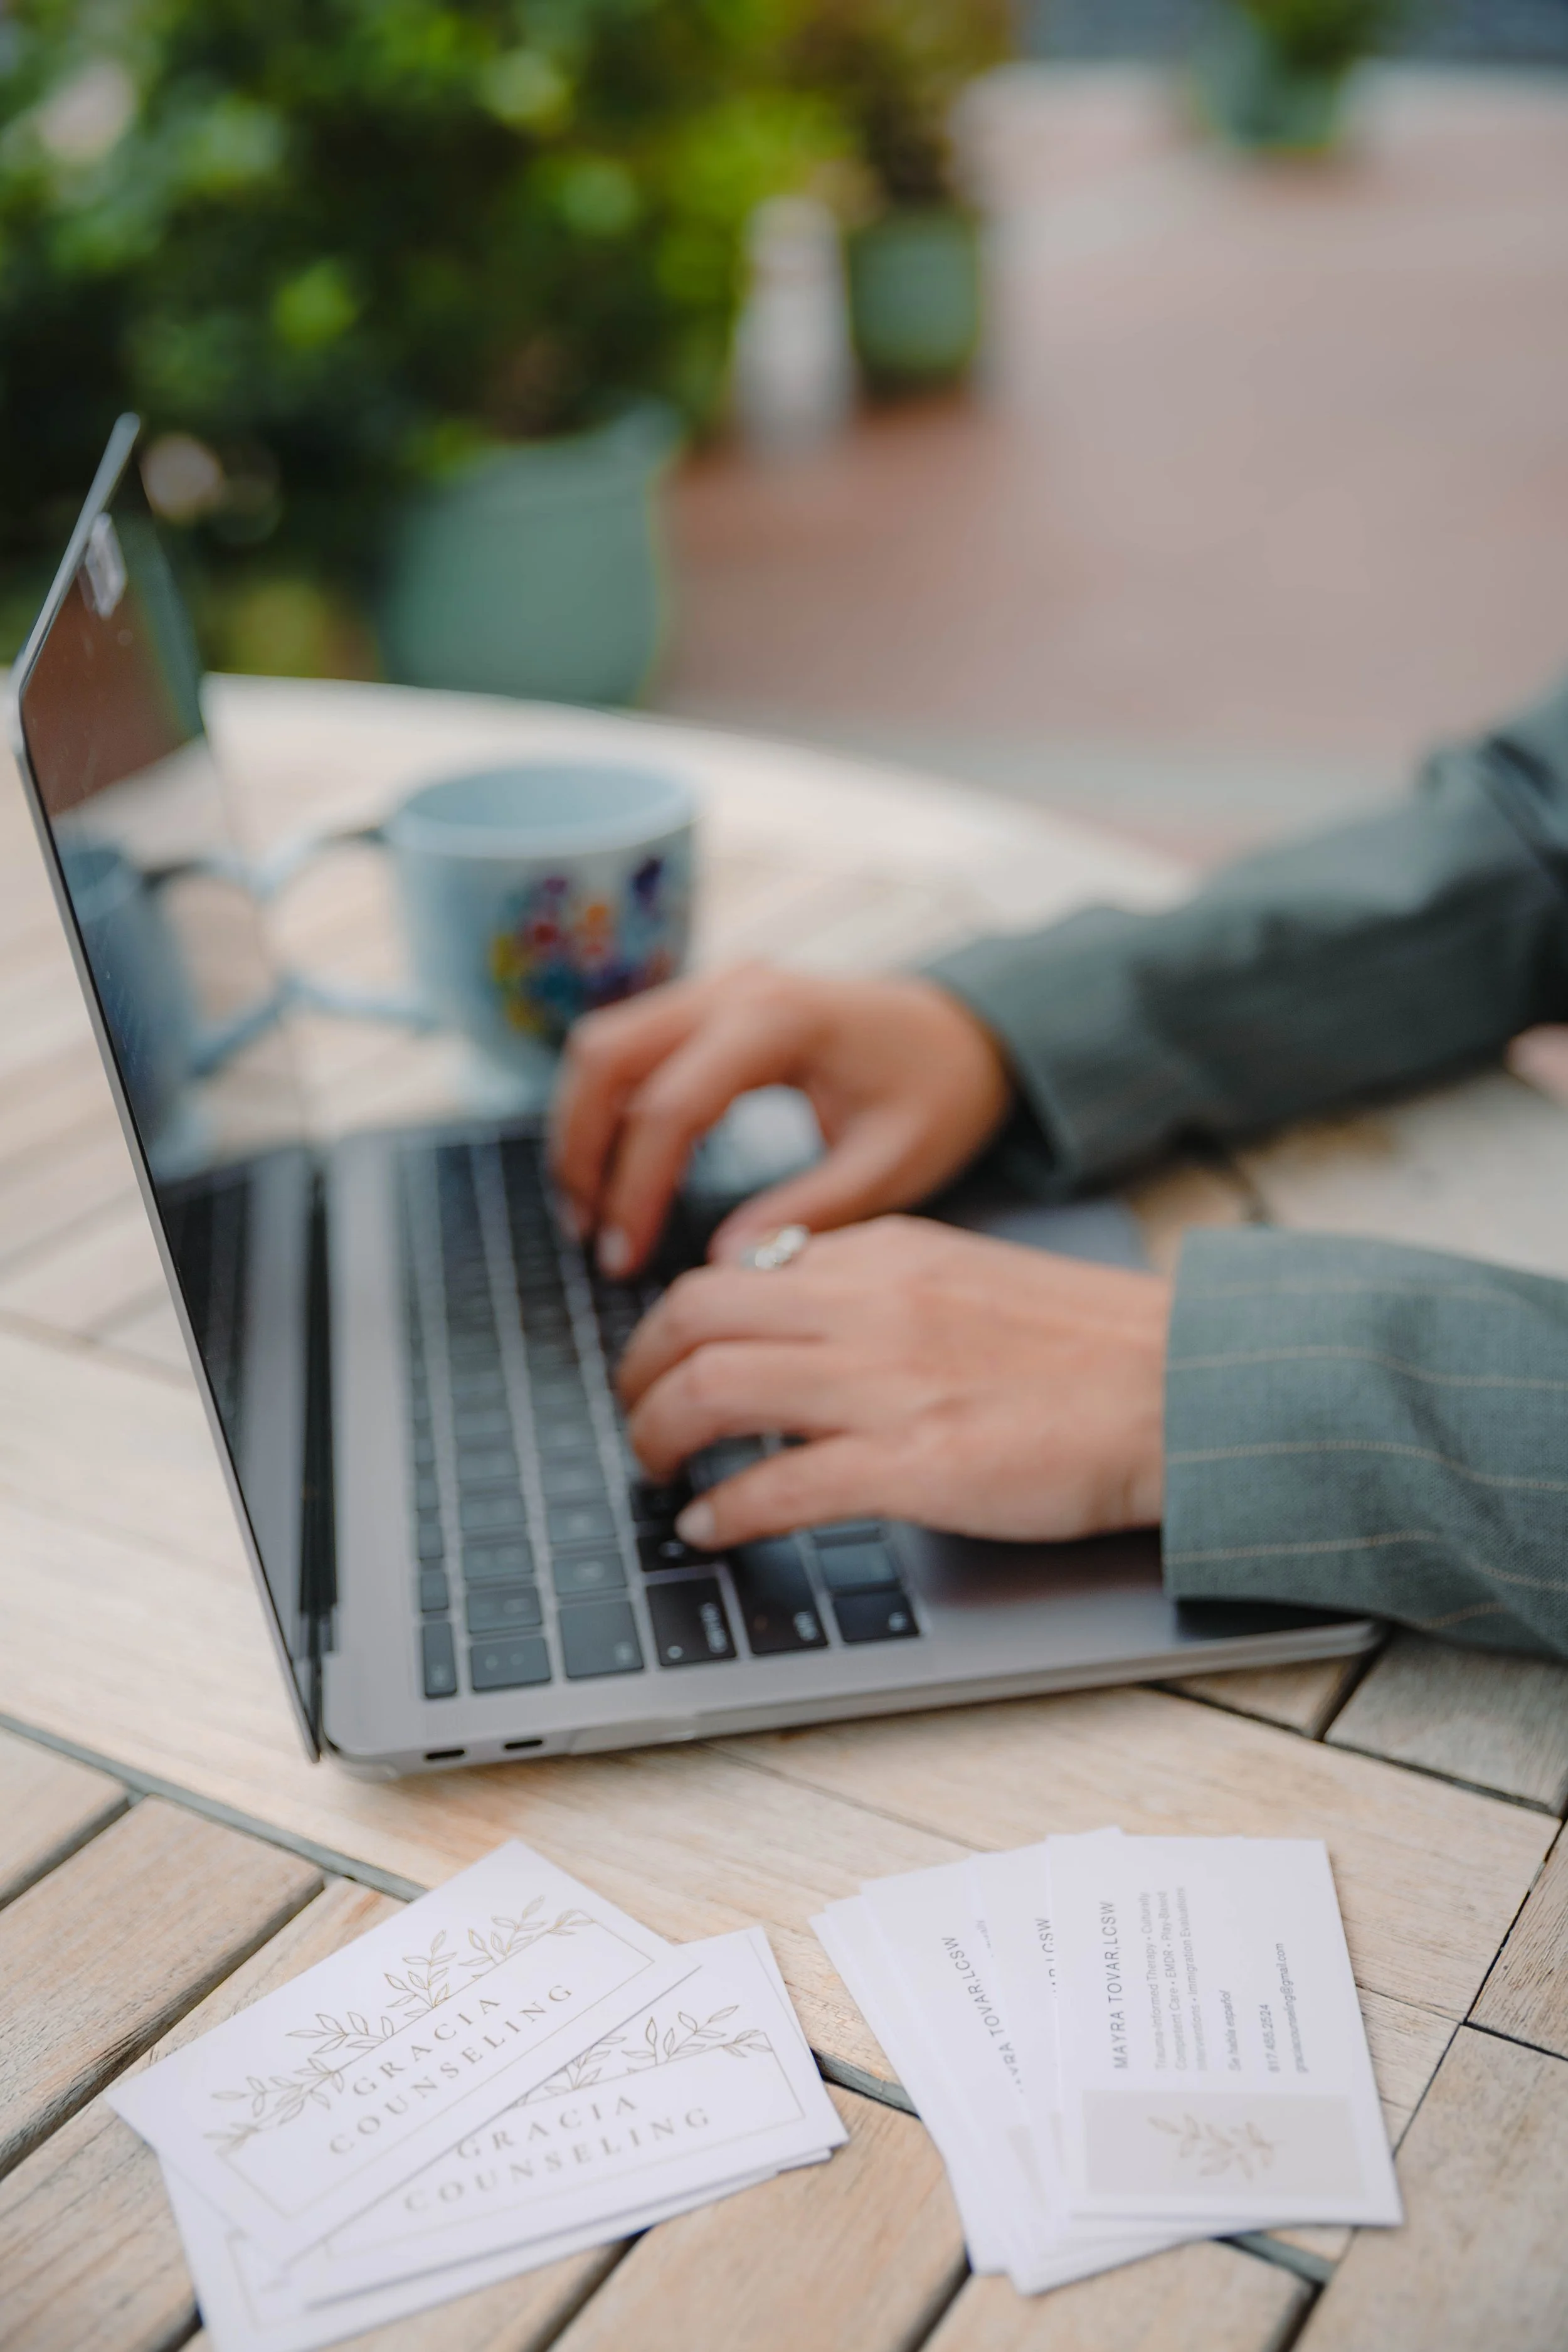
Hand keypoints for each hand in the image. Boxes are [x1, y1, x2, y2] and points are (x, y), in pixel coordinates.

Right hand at [548, 966, 1012, 1276]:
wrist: (966, 1031)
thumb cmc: (938, 1093)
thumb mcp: (893, 1164)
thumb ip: (809, 1212)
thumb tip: (721, 1265)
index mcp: (780, 1021)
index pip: (669, 1105)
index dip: (634, 1189)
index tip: (623, 1260)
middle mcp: (733, 988)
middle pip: (605, 1056)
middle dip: (581, 1152)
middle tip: (592, 1238)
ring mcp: (714, 986)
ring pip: (601, 1044)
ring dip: (581, 1128)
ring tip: (592, 1215)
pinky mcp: (708, 1002)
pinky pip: (626, 1045)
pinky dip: (604, 1107)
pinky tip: (617, 1172)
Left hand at [616, 1217, 1170, 1549]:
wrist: (1185, 1389)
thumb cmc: (1089, 1347)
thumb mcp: (965, 1275)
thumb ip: (875, 1283)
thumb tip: (788, 1303)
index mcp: (885, 1254)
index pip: (734, 1270)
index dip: (677, 1323)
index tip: (668, 1360)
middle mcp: (871, 1304)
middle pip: (694, 1317)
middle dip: (640, 1371)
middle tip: (638, 1415)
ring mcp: (888, 1384)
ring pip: (712, 1390)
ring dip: (659, 1437)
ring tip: (657, 1471)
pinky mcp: (914, 1465)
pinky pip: (777, 1486)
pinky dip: (725, 1512)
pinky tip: (710, 1531)